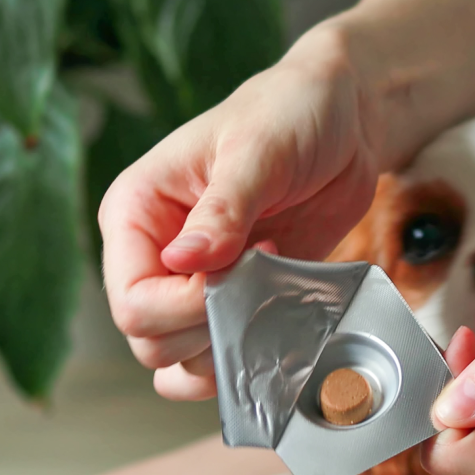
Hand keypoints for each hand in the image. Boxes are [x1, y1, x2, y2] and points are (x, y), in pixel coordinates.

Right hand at [98, 28, 381, 399]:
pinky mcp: (238, 299)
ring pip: (183, 362)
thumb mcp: (258, 149)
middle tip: (264, 274)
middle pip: (151, 342)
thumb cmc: (289, 112)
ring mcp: (194, 283)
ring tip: (274, 291)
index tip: (242, 266)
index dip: (185, 307)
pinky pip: (225, 355)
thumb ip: (224, 209)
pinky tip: (279, 322)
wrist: (342, 119)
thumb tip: (184, 259)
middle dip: (211, 327)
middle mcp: (154, 254)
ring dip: (233, 345)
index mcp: (136, 213)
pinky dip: (249, 356)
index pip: (132, 301)